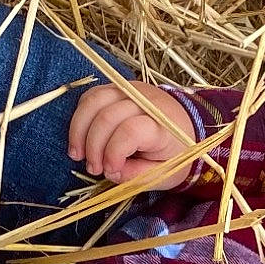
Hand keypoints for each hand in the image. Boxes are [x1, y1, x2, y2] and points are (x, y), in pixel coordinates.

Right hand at [67, 83, 197, 182]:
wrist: (186, 127)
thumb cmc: (175, 153)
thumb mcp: (163, 173)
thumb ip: (136, 175)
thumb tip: (109, 171)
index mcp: (163, 125)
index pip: (130, 131)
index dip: (113, 153)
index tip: (109, 171)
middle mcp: (146, 102)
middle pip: (107, 116)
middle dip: (93, 146)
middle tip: (93, 168)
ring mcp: (130, 90)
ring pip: (93, 101)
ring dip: (79, 129)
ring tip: (78, 155)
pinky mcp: (118, 88)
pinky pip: (91, 97)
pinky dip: (81, 117)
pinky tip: (82, 137)